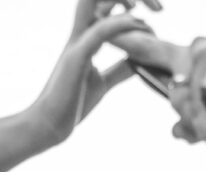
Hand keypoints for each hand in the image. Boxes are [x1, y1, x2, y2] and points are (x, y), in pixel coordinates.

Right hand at [30, 1, 160, 144]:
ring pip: (94, 2)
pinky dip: (121, 25)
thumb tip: (138, 63)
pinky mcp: (76, 58)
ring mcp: (76, 43)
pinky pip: (100, 32)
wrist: (48, 125)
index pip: (103, 3)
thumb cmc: (71, 105)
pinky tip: (139, 27)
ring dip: (123, 1)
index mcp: (83, 37)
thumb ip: (119, 69)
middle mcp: (78, 34)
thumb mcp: (102, 83)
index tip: (152, 12)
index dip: (126, 1)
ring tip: (147, 14)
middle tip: (157, 7)